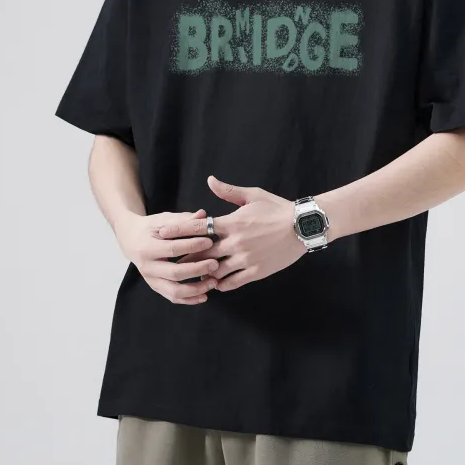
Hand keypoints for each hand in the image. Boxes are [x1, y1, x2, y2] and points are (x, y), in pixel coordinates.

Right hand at [114, 209, 218, 304]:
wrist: (130, 239)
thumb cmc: (150, 227)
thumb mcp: (164, 219)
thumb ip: (183, 220)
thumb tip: (203, 214)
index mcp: (147, 247)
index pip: (173, 249)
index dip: (192, 246)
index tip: (210, 242)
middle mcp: (147, 267)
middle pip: (175, 273)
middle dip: (198, 270)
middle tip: (215, 264)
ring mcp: (150, 280)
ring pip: (174, 291)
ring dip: (196, 289)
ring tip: (214, 282)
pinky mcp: (155, 287)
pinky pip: (172, 297)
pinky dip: (189, 300)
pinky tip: (204, 296)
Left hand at [170, 176, 306, 291]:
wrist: (303, 226)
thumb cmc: (277, 208)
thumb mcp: (253, 196)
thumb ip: (228, 192)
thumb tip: (210, 180)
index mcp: (232, 222)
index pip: (198, 228)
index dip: (178, 231)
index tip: (162, 235)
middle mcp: (236, 242)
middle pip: (202, 253)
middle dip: (186, 257)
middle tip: (172, 261)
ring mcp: (246, 258)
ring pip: (215, 271)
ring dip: (203, 274)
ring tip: (192, 276)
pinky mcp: (256, 271)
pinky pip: (233, 282)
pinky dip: (222, 284)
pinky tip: (216, 283)